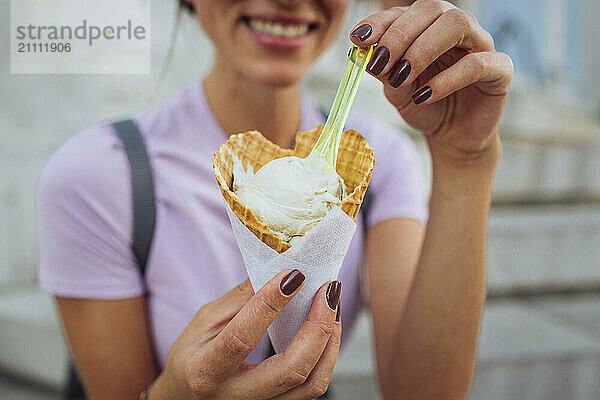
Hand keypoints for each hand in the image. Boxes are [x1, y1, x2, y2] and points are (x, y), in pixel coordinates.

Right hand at [149, 270, 341, 399]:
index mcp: (205, 370)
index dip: (270, 305)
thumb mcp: (205, 320)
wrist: (186, 395)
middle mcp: (234, 395)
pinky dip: (327, 354)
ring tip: (331, 304)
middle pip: (291, 370)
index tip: (293, 275)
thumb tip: (277, 269)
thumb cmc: (192, 355)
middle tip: (327, 290)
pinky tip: (327, 326)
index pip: (241, 338)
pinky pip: (313, 385)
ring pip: (312, 384)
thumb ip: (242, 298)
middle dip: (318, 327)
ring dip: (330, 340)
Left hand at [350, 0, 512, 158]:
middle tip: (382, 62)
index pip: (404, 12)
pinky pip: (476, 63)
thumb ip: (384, 71)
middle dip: (400, 35)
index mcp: (427, 26)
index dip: (380, 22)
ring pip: (457, 24)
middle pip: (431, 9)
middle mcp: (455, 28)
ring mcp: (480, 44)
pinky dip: (446, 79)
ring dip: (423, 49)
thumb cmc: (424, 104)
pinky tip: (425, 95)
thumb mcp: (396, 90)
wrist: (451, 135)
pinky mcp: (499, 69)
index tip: (358, 39)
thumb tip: (365, 55)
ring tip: (402, 77)